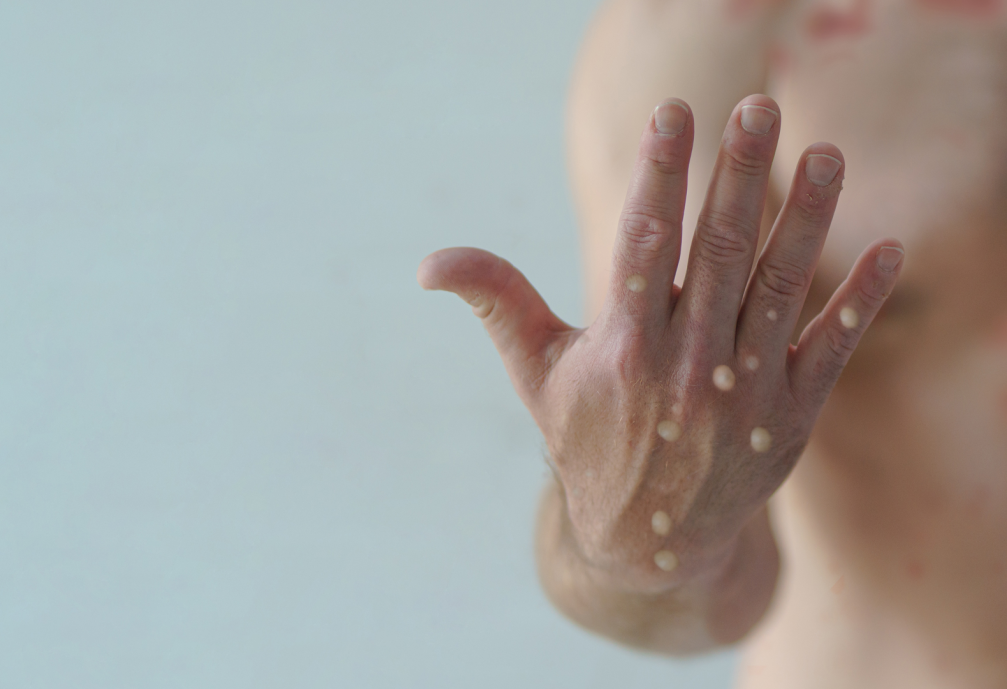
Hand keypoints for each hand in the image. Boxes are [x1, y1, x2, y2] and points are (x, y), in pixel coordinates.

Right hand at [418, 95, 902, 587]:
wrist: (648, 544)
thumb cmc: (585, 442)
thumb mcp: (535, 374)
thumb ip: (495, 302)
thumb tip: (427, 263)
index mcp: (623, 353)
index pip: (642, 248)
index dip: (658, 177)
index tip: (674, 114)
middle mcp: (687, 371)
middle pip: (717, 256)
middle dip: (738, 178)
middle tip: (759, 108)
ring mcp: (745, 394)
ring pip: (779, 292)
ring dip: (806, 222)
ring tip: (827, 154)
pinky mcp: (791, 417)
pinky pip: (831, 350)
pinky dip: (859, 302)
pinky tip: (889, 249)